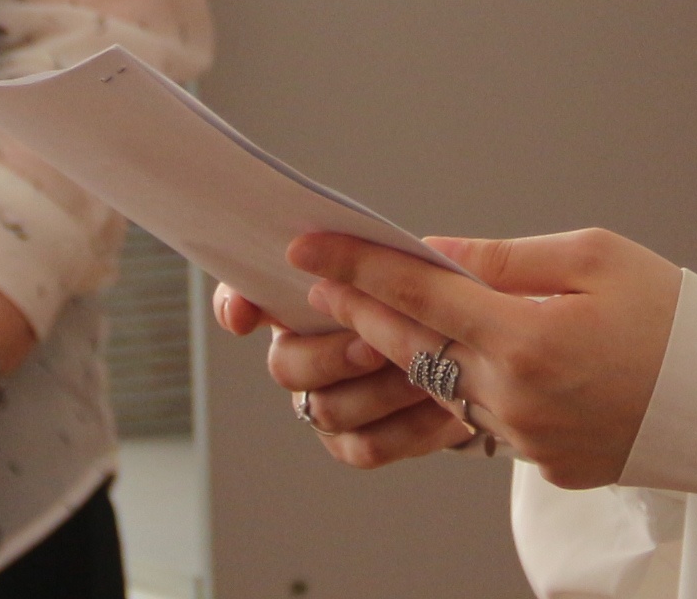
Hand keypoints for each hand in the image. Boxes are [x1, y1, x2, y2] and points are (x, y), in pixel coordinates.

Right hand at [214, 278, 463, 469]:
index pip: (241, 299)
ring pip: (328, 409)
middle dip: (329, 357)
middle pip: (285, 365)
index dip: (233, 306)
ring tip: (421, 375)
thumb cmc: (433, 298)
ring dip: (377, 393)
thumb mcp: (422, 267)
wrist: (463, 354)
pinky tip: (442, 408)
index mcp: (300, 300)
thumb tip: (418, 250)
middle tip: (372, 347)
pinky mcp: (355, 443)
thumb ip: (403, 258)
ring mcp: (323, 401)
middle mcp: (299, 354)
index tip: (243, 315)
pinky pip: (367, 446)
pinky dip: (406, 428)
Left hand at [291, 228, 682, 489]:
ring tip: (378, 317)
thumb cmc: (678, 319)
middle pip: (412, 348)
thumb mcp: (598, 257)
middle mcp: (514, 397)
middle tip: (320, 282)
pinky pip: (486, 419)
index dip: (357, 267)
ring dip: (407, 352)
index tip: (308, 248)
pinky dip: (468, 385)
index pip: (418, 293)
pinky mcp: (542, 463)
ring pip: (442, 388)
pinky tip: (467, 358)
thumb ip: (508, 259)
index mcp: (526, 337)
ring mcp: (525, 439)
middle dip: (360, 312)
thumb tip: (440, 253)